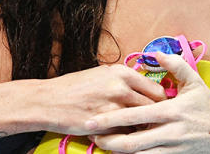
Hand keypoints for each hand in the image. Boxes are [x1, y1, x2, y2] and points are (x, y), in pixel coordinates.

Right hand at [31, 64, 166, 135]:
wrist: (48, 101)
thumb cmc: (73, 87)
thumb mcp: (101, 73)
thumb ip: (123, 79)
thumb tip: (142, 85)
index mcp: (122, 73)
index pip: (156, 89)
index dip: (161, 102)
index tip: (160, 108)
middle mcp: (120, 88)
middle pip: (153, 107)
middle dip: (155, 117)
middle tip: (155, 123)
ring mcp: (113, 108)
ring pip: (141, 122)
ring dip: (143, 127)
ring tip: (142, 131)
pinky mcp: (104, 126)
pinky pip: (125, 134)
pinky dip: (127, 136)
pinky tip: (125, 137)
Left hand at [87, 53, 209, 152]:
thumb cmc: (208, 106)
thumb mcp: (195, 82)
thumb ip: (175, 65)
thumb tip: (156, 53)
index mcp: (172, 110)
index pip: (135, 115)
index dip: (111, 119)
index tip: (92, 120)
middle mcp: (171, 131)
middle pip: (132, 141)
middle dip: (108, 141)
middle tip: (91, 136)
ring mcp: (174, 148)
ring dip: (118, 152)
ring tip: (102, 145)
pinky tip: (122, 153)